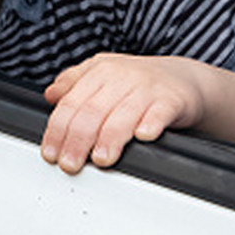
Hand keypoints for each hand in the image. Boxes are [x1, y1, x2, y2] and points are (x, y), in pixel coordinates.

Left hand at [40, 53, 212, 173]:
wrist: (183, 78)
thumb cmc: (138, 81)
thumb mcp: (103, 73)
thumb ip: (74, 82)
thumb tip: (51, 95)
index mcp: (100, 71)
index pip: (72, 102)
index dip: (58, 129)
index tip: (51, 152)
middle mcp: (122, 77)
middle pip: (93, 111)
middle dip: (78, 140)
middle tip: (70, 163)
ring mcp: (147, 88)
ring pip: (123, 114)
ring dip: (110, 138)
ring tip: (101, 159)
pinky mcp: (171, 99)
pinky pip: (159, 112)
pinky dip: (150, 123)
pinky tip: (142, 136)